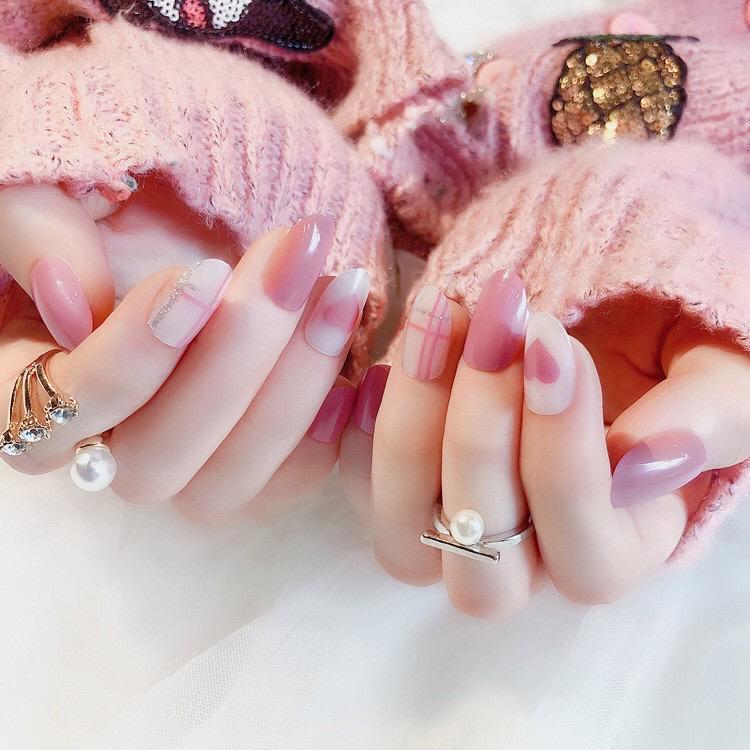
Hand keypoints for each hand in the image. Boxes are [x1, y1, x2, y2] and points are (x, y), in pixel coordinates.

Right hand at [0, 182, 368, 520]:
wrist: (175, 214)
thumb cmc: (101, 199)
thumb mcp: (51, 184)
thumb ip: (36, 226)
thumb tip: (69, 296)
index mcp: (28, 385)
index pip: (55, 412)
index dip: (131, 356)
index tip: (205, 274)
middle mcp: (102, 447)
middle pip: (153, 462)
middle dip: (234, 361)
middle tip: (294, 260)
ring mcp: (179, 465)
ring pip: (223, 486)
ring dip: (292, 391)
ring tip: (341, 290)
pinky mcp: (243, 465)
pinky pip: (280, 487)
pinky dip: (326, 437)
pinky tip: (355, 368)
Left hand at [340, 271, 749, 617]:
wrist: (605, 311)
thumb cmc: (671, 346)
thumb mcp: (718, 370)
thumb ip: (707, 416)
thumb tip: (649, 460)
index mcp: (619, 547)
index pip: (586, 552)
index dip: (562, 455)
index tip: (552, 342)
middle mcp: (530, 558)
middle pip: (485, 570)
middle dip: (481, 438)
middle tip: (494, 323)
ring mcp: (457, 528)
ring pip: (408, 537)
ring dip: (412, 425)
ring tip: (437, 315)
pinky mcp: (404, 487)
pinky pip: (360, 491)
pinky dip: (358, 428)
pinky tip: (380, 358)